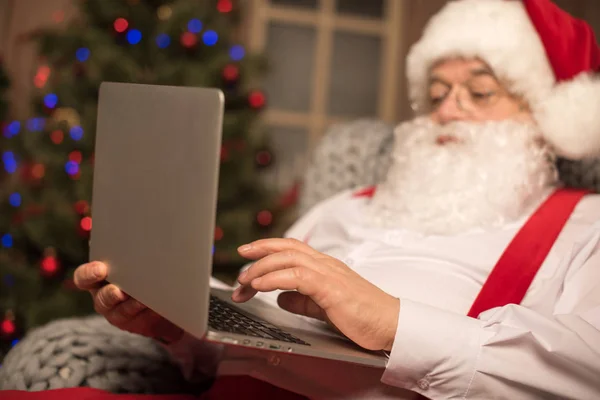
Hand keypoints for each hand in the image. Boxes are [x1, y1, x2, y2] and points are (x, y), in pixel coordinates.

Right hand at [73, 261, 182, 343]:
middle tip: (119, 292)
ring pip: (120, 312)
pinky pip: (139, 320)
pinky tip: (156, 305)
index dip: (89, 274)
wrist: (161, 291)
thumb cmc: (140, 267)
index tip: (101, 269)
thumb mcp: (132, 256)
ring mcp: (118, 312)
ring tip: (142, 300)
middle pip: (101, 299)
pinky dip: (147, 312)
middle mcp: (104, 295)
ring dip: (131, 306)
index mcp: (98, 277)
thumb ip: (127, 250)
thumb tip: (131, 227)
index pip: (84, 277)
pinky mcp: (134, 323)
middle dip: (110, 295)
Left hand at [233, 238, 399, 351]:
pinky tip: (261, 286)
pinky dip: (274, 279)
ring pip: (287, 258)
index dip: (267, 247)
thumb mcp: (324, 307)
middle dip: (258, 252)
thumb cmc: (363, 316)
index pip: (291, 248)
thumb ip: (302, 300)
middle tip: (238, 266)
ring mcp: (329, 273)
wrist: (390, 324)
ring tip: (245, 281)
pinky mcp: (330, 287)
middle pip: (286, 247)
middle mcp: (325, 264)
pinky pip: (297, 277)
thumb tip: (281, 298)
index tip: (247, 255)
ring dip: (261, 268)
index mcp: (325, 266)